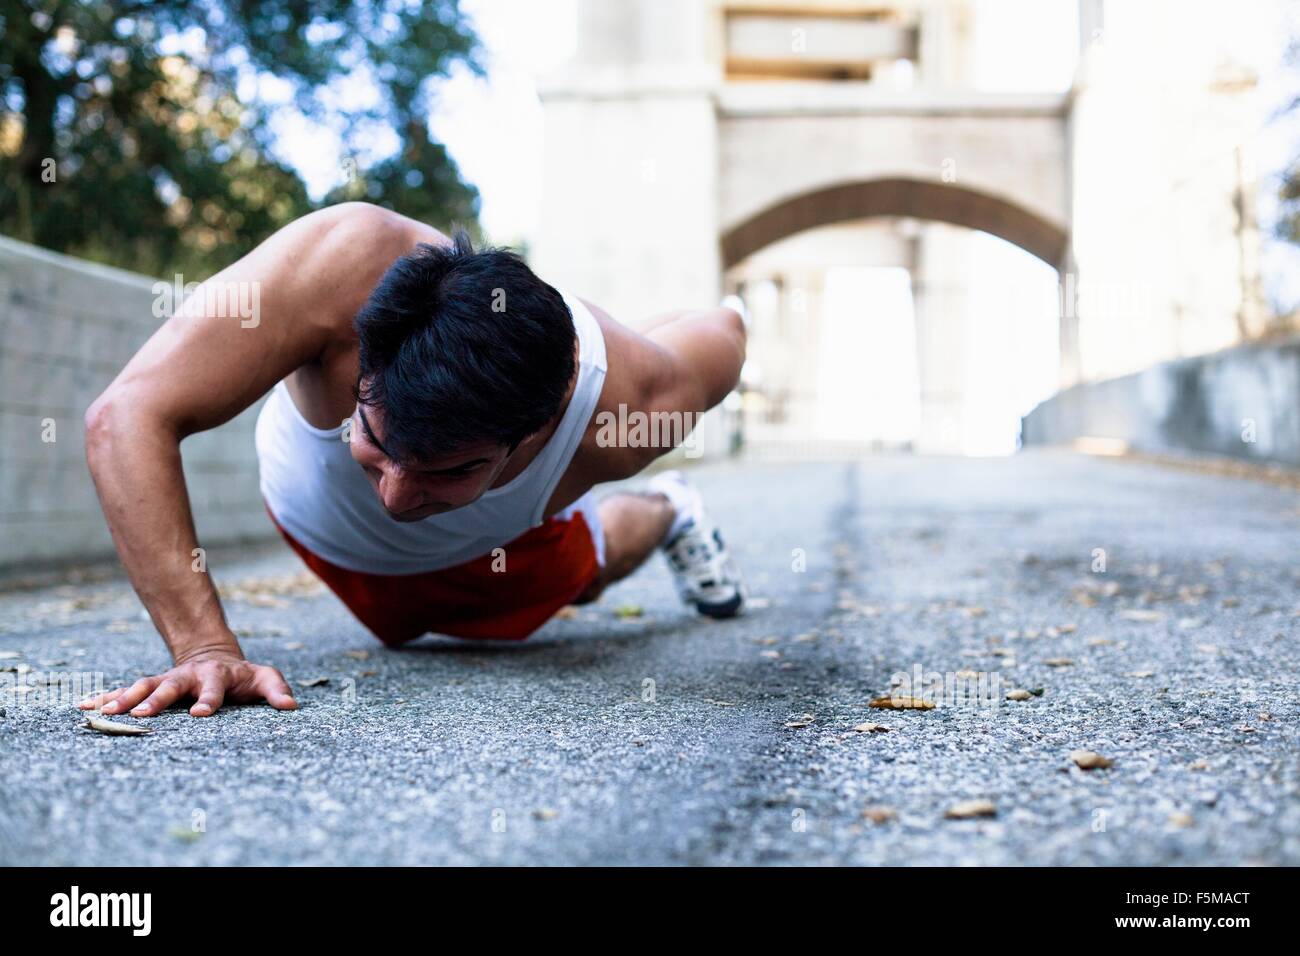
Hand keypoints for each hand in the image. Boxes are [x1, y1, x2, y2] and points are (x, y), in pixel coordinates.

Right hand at [79, 650, 297, 717]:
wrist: (214, 656)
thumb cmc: (242, 676)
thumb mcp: (263, 678)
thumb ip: (276, 690)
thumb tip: (291, 706)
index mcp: (216, 676)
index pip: (214, 688)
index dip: (209, 700)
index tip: (201, 714)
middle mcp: (188, 677)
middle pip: (171, 686)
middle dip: (156, 699)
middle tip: (142, 713)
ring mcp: (167, 680)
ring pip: (143, 686)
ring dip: (125, 698)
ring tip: (105, 711)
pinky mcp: (151, 687)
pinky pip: (125, 691)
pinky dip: (106, 698)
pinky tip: (85, 707)